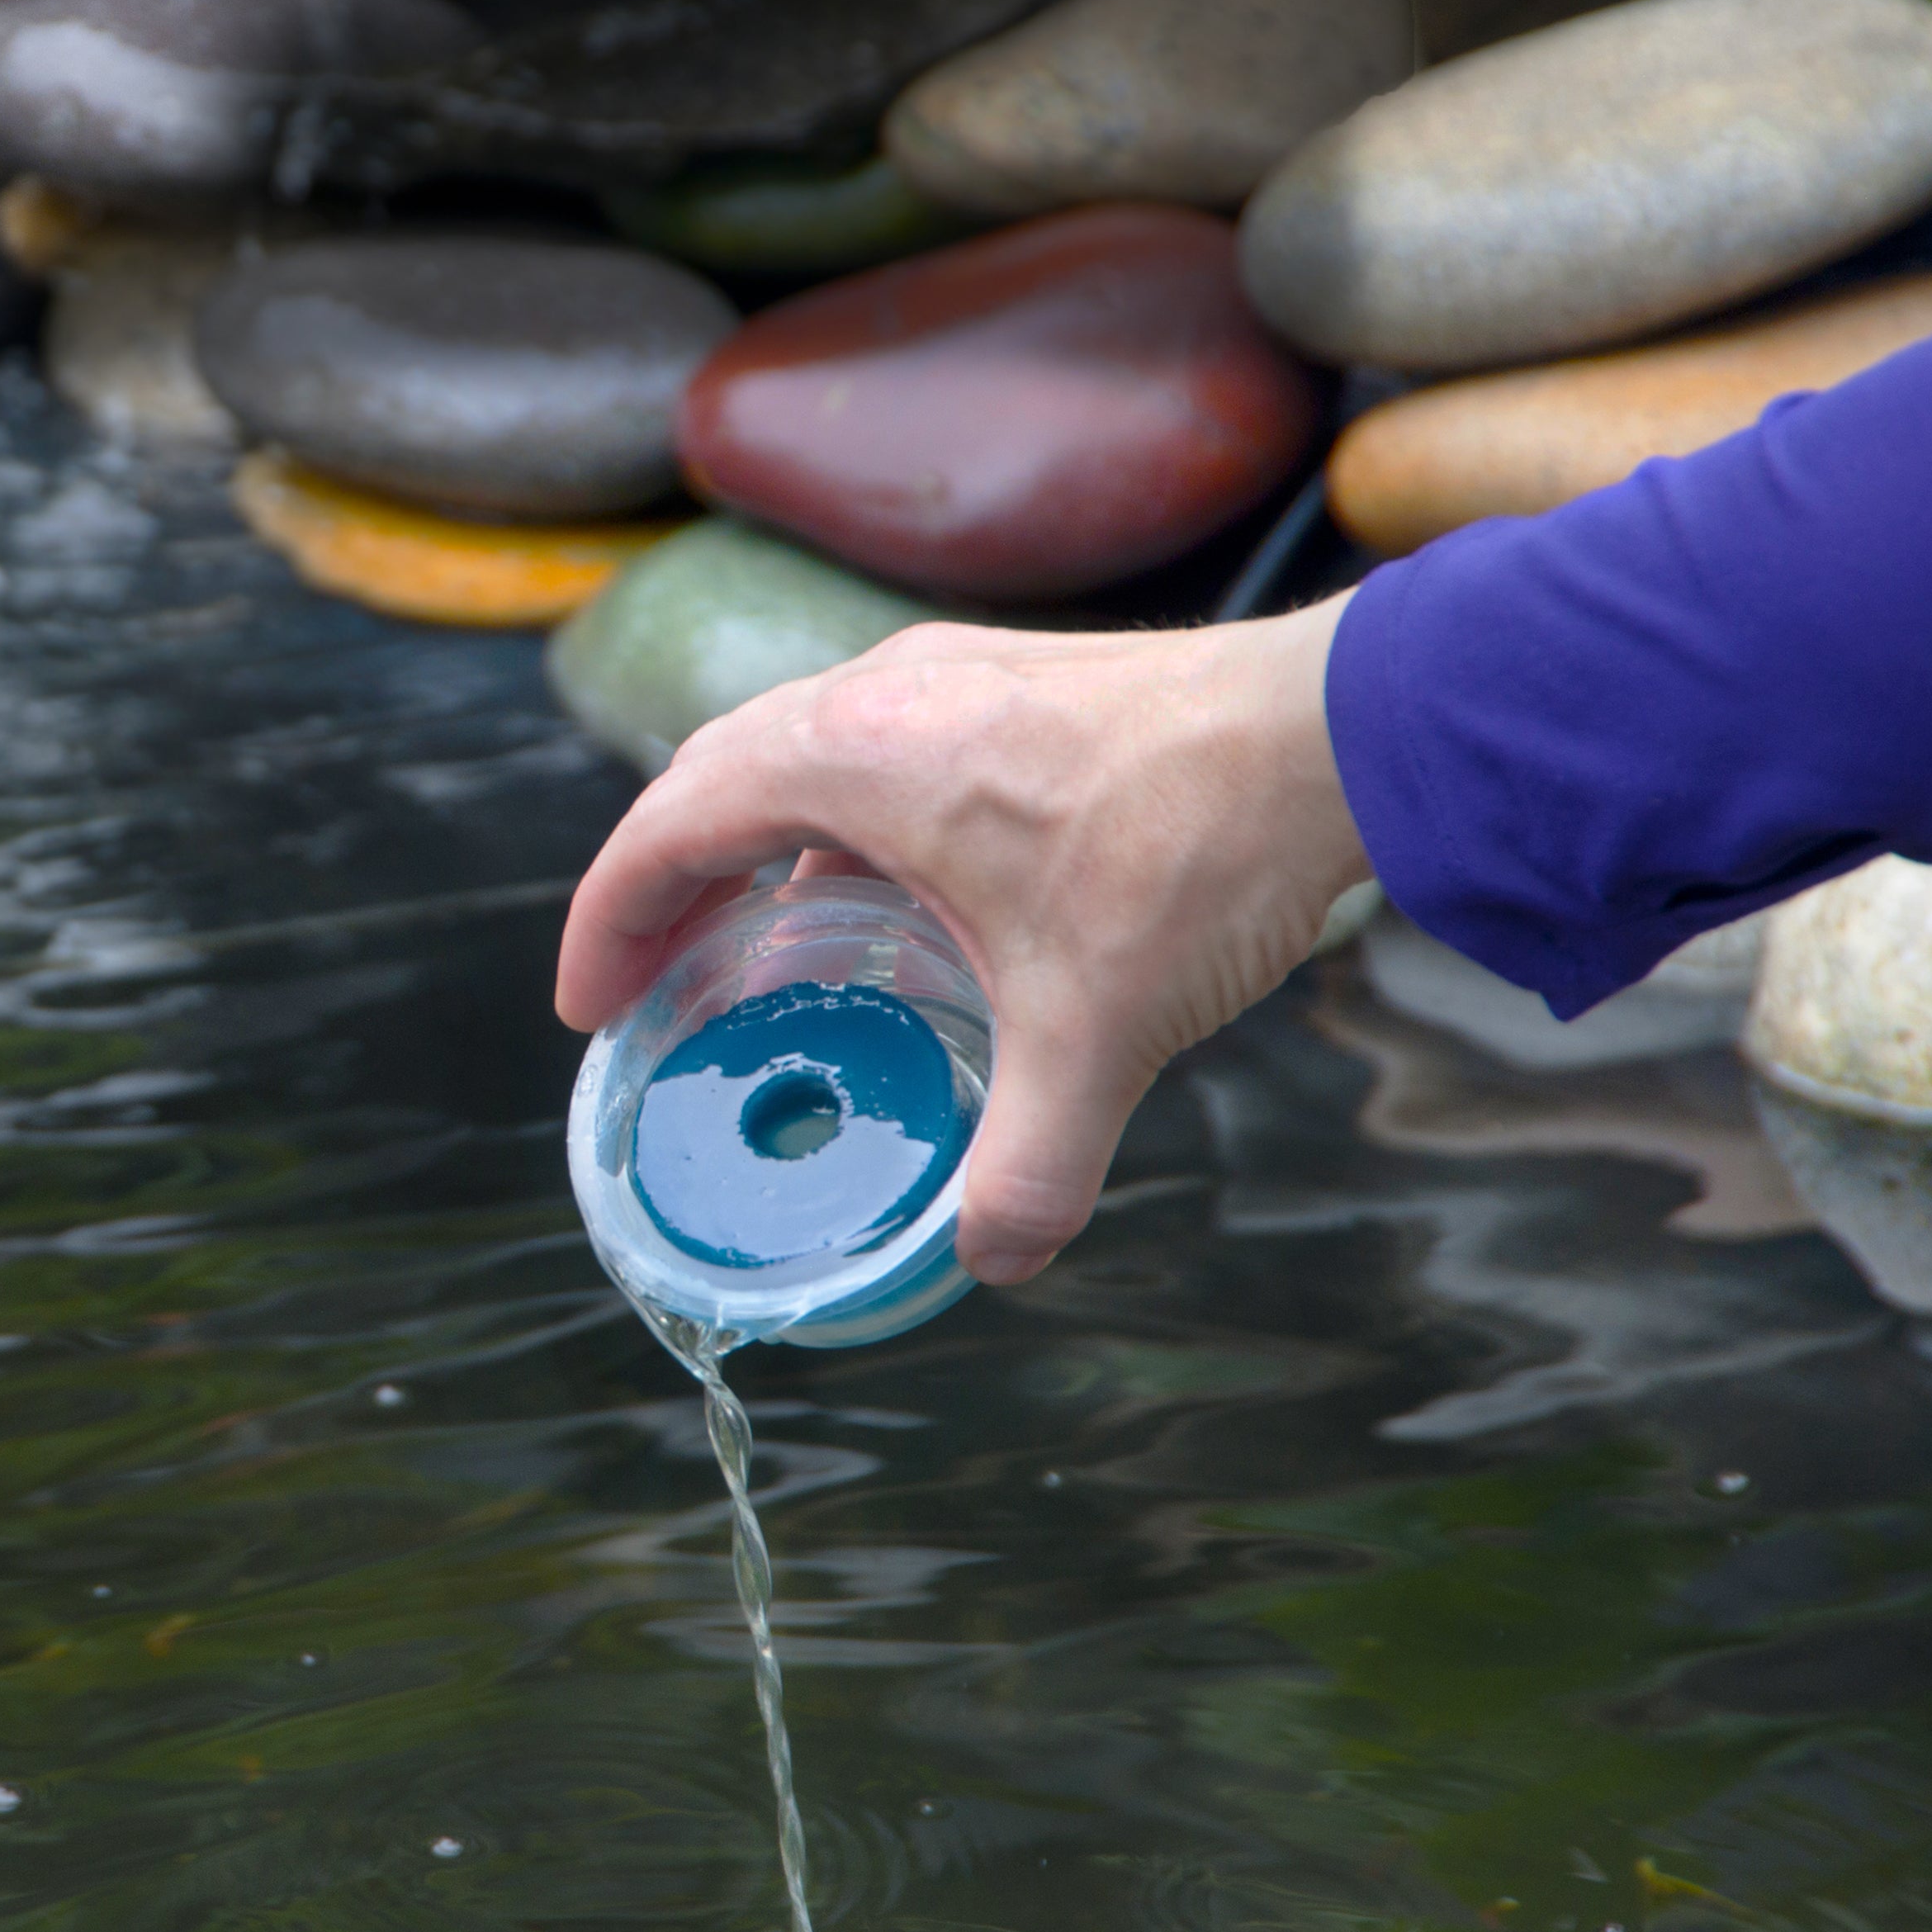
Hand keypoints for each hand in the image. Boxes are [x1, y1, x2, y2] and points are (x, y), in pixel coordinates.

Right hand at [555, 592, 1370, 1285]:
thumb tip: (993, 1254)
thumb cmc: (1198, 844)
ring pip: (798, 752)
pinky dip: (840, 825)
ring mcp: (954, 677)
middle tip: (645, 984)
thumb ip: (1031, 1160)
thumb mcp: (1097, 1029)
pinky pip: (879, 749)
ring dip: (753, 846)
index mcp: (853, 757)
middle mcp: (884, 695)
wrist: (1340, 730)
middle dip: (661, 884)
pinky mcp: (1017, 685)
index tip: (591, 1005)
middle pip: (713, 778)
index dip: (609, 921)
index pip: (668, 827)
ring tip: (751, 948)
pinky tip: (890, 904)